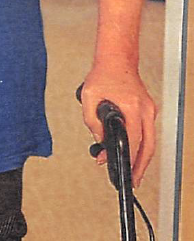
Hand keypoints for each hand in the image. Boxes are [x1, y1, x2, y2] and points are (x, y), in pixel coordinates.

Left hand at [79, 62, 156, 186]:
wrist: (116, 59)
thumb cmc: (103, 74)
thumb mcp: (89, 97)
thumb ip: (92, 121)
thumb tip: (99, 140)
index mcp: (132, 106)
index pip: (133, 139)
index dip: (124, 157)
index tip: (116, 168)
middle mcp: (145, 109)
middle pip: (148, 146)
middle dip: (140, 167)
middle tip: (132, 181)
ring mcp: (149, 109)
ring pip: (150, 140)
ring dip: (142, 157)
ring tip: (133, 173)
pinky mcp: (148, 109)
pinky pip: (147, 131)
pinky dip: (142, 144)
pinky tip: (133, 152)